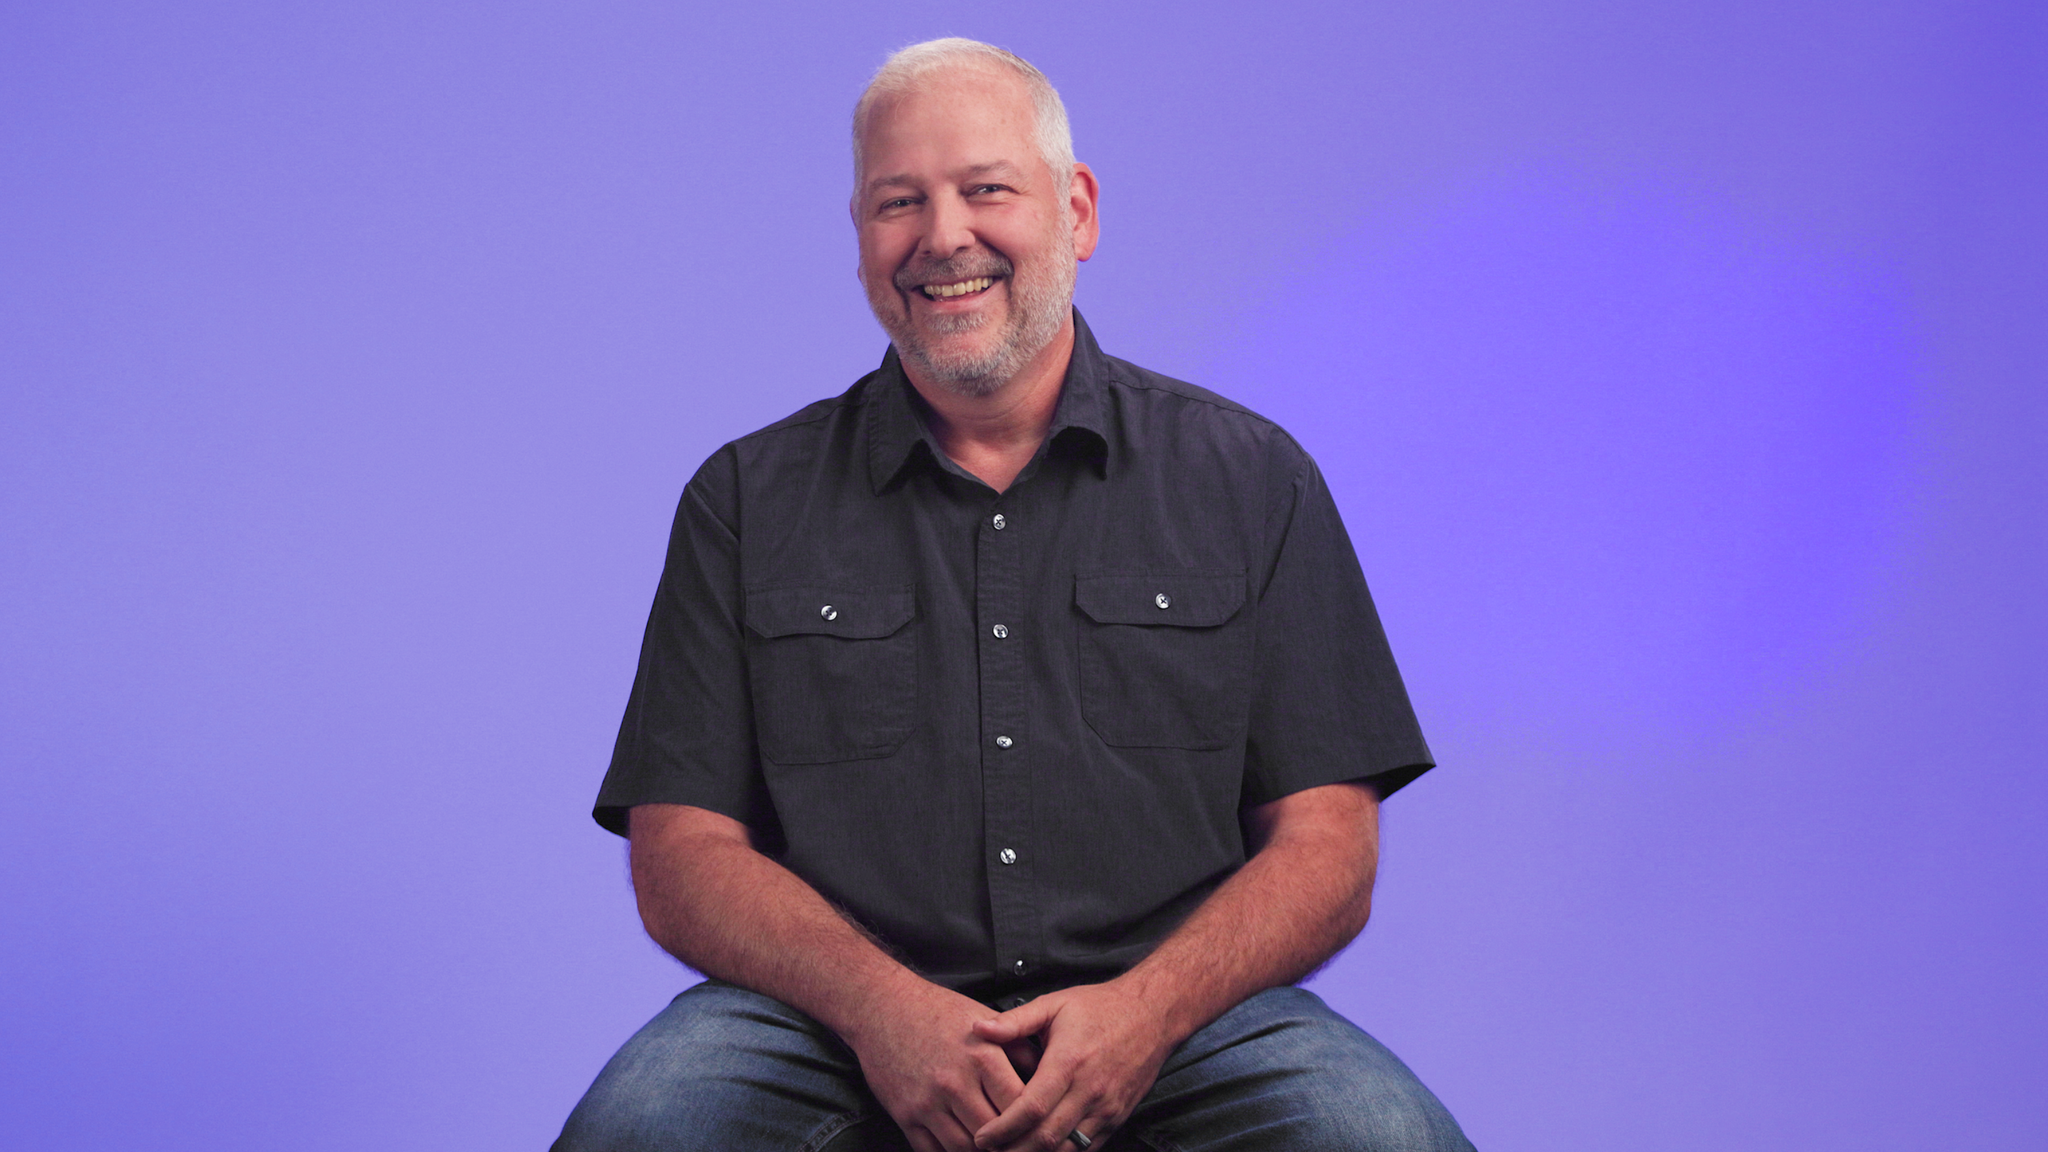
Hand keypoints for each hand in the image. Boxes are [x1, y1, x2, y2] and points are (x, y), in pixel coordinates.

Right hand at [843, 977, 1031, 1151]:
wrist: (883, 1007)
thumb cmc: (937, 1011)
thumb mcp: (984, 1019)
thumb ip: (1017, 1048)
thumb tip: (1047, 1074)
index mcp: (982, 1056)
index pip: (1018, 1104)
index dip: (1031, 1119)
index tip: (1036, 1122)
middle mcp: (955, 1083)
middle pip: (994, 1132)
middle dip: (1008, 1140)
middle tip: (1016, 1140)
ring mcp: (927, 1102)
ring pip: (964, 1148)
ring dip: (979, 1150)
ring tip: (990, 1144)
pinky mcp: (905, 1114)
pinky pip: (931, 1151)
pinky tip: (960, 1146)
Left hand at [968, 981, 1175, 1151]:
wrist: (1153, 1014)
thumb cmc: (1100, 1007)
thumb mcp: (1055, 1004)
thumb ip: (1015, 1021)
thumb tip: (978, 1029)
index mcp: (1069, 1062)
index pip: (1032, 1108)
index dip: (1003, 1129)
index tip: (982, 1137)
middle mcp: (1090, 1090)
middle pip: (1047, 1138)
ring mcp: (1107, 1108)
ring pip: (1068, 1150)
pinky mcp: (1118, 1117)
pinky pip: (1088, 1149)